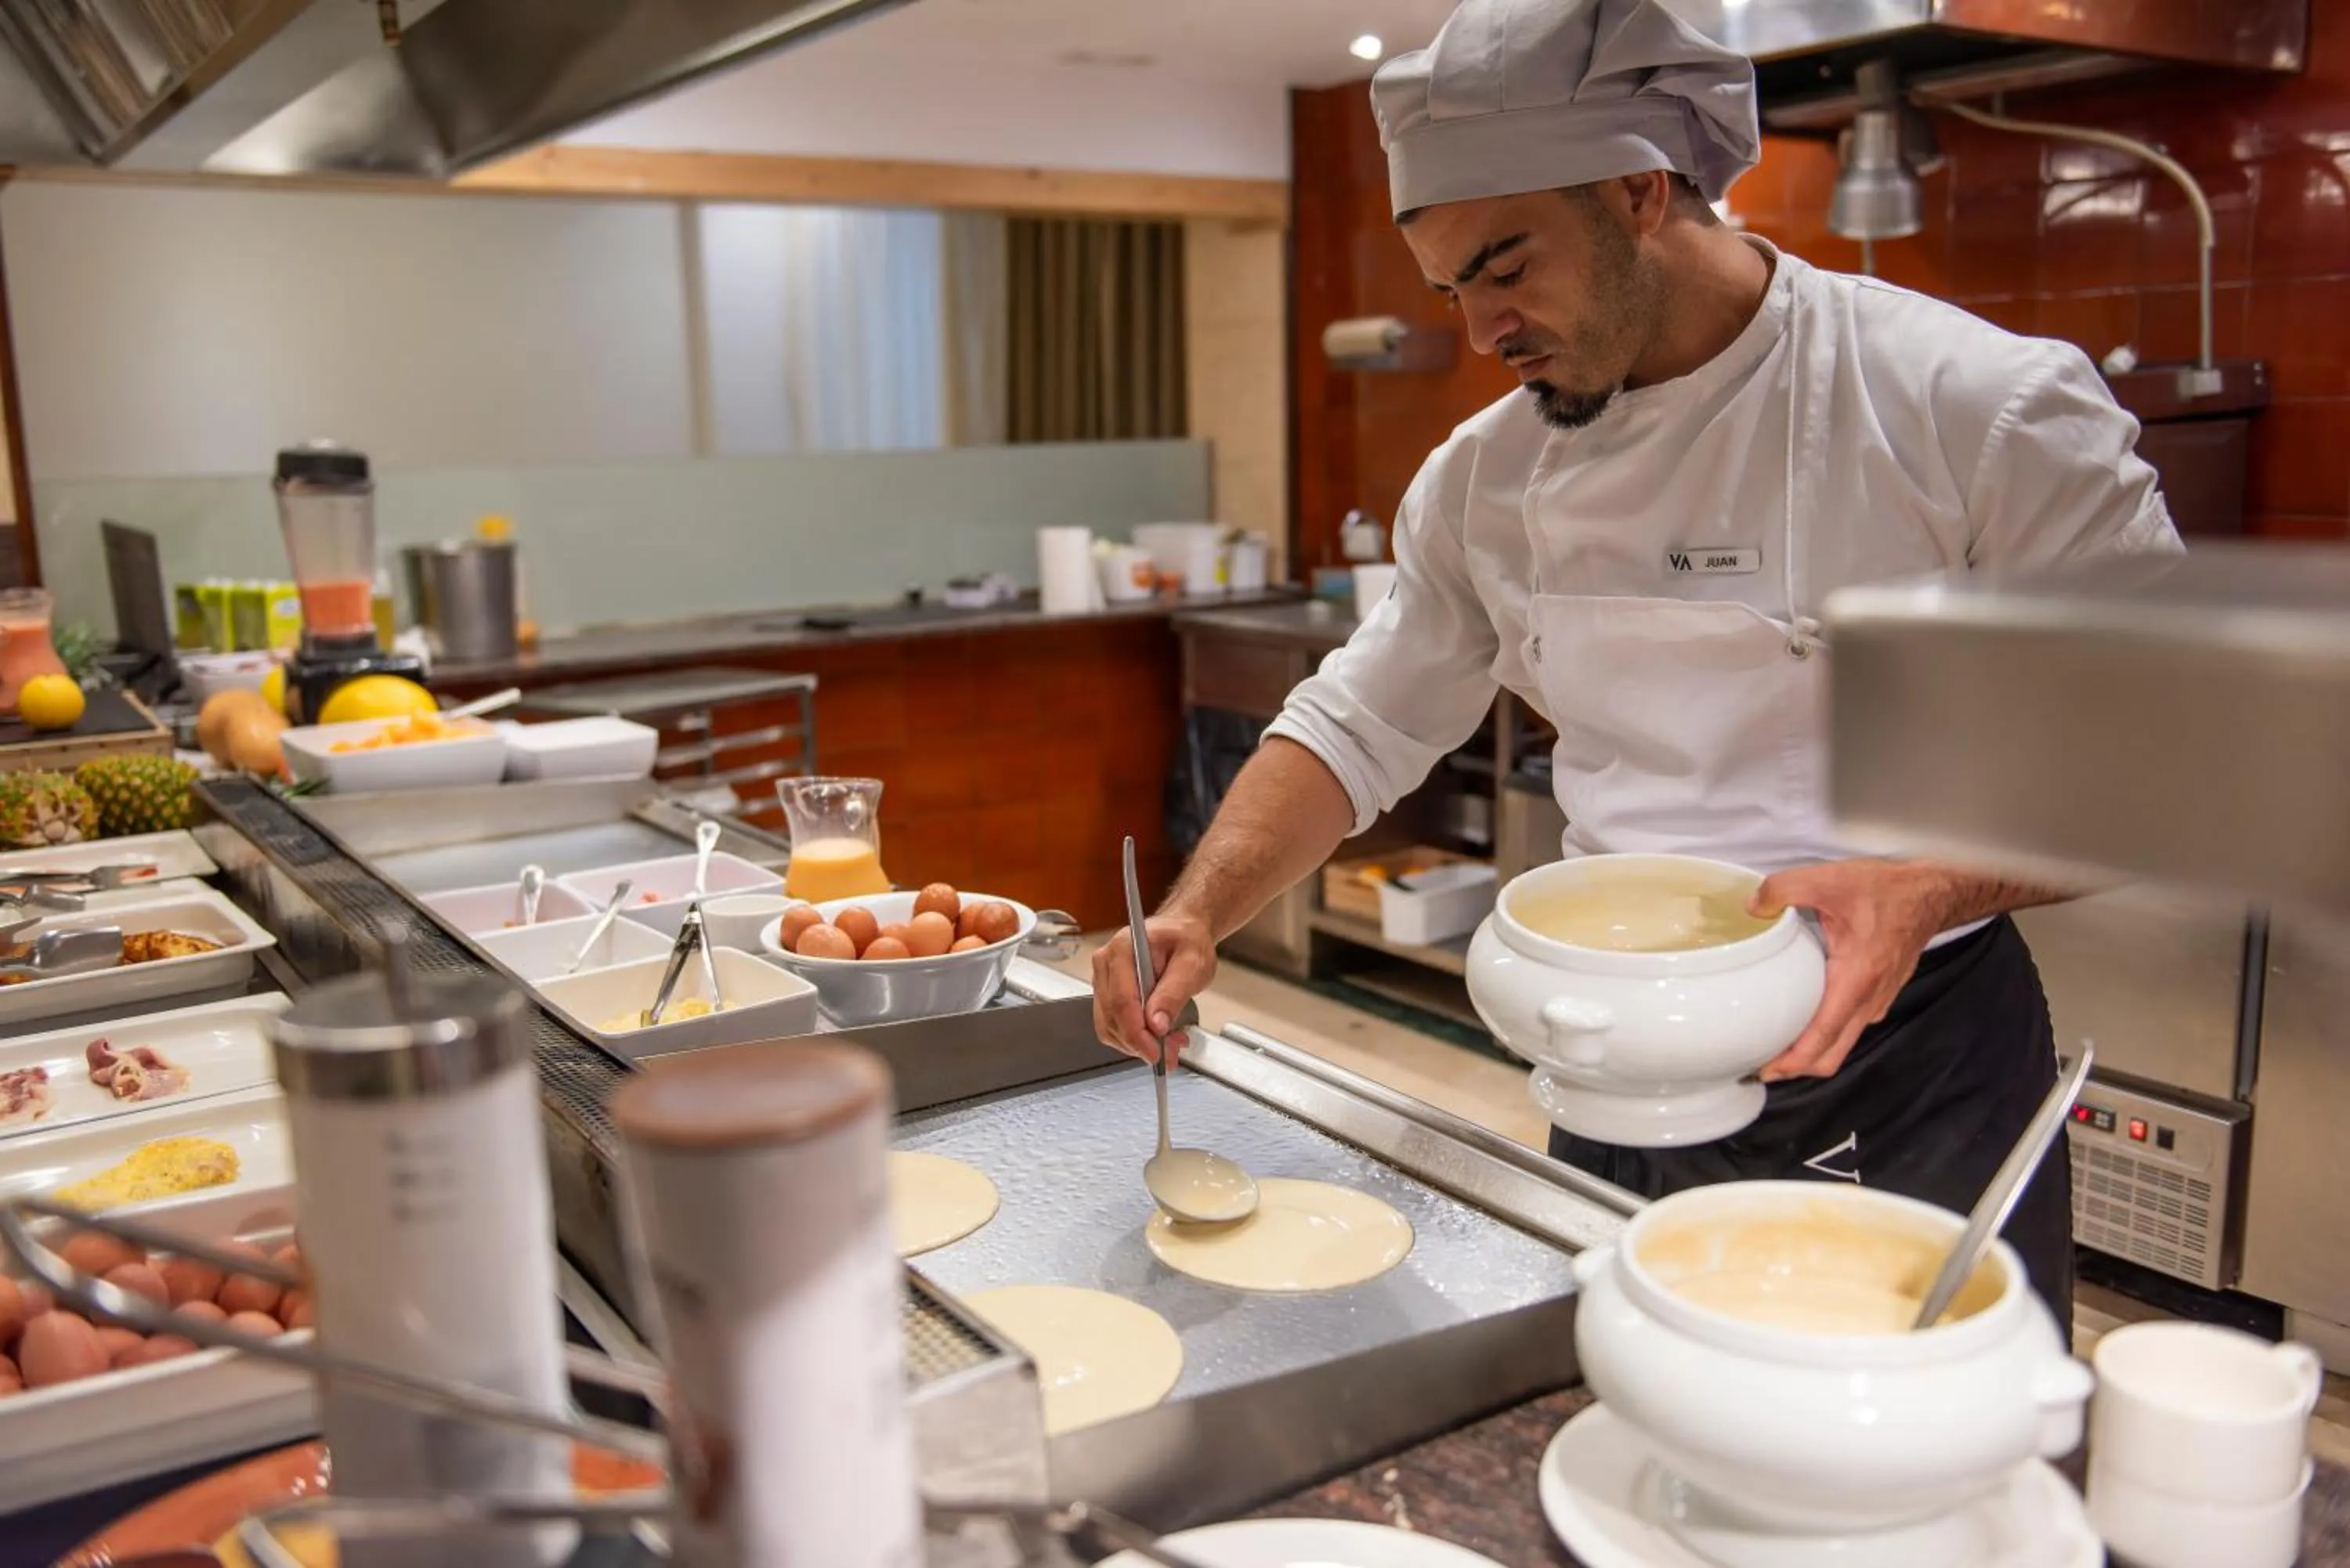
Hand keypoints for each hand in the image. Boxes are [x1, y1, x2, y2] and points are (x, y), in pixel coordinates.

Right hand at [1091, 911, 1216, 1065]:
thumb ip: (1174, 992)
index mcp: (1123, 950)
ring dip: (1137, 1043)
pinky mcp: (1107, 993)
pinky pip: (1113, 1025)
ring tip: (1170, 1043)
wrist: (1182, 932)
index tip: (1155, 1053)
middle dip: (1140, 1042)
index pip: (1121, 1001)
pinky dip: (1134, 1038)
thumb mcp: (1193, 964)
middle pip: (1112, 1017)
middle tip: (1170, 1053)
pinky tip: (1157, 1037)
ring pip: (1109, 1026)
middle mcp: (1106, 964)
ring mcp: (1103, 979)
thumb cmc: (1187, 940)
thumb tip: (1156, 1024)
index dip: (1137, 1033)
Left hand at [1749, 859, 1949, 1082]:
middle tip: (1759, 1065)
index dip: (1793, 1060)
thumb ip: (1784, 889)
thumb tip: (1753, 907)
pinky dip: (1823, 1036)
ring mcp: (1876, 1002)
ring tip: (1773, 1046)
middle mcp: (1869, 999)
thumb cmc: (1886, 891)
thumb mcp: (1829, 879)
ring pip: (1841, 1044)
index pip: (1824, 1036)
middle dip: (1796, 1068)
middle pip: (1831, 1054)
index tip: (1765, 1070)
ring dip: (1809, 1053)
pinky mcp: (1877, 997)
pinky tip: (1799, 1021)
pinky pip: (1848, 1028)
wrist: (1929, 895)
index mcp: (1857, 978)